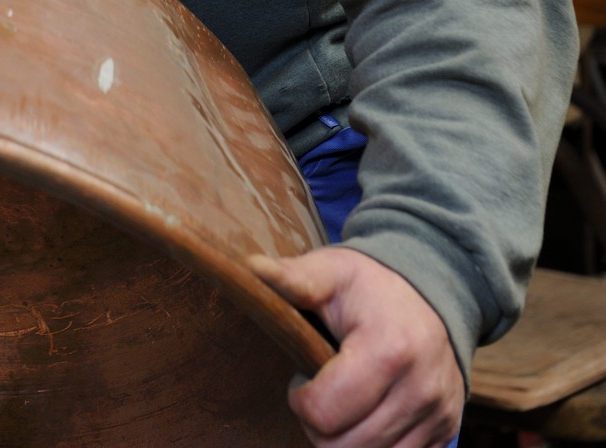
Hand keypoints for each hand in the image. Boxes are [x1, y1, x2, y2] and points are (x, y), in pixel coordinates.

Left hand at [249, 247, 463, 447]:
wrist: (436, 286)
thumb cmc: (372, 282)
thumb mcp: (333, 270)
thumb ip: (294, 277)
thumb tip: (251, 268)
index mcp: (389, 349)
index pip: (325, 412)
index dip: (300, 400)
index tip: (302, 376)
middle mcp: (420, 388)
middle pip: (344, 446)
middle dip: (319, 425)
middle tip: (319, 391)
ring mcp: (438, 413)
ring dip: (345, 440)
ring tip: (343, 400)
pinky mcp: (447, 429)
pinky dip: (374, 447)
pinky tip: (366, 415)